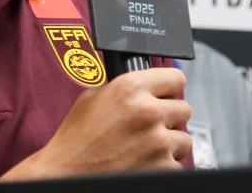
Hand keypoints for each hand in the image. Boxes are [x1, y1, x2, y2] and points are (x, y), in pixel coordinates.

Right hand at [0, 68, 191, 180]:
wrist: (67, 173)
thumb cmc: (77, 140)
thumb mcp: (93, 98)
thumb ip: (123, 88)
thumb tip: (145, 86)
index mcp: (130, 88)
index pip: (176, 78)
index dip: (170, 88)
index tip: (167, 94)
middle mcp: (147, 111)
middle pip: (184, 108)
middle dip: (169, 117)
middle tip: (152, 125)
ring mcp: (158, 142)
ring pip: (185, 138)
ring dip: (170, 143)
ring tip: (147, 147)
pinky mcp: (163, 168)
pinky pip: (177, 164)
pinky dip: (164, 165)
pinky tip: (145, 162)